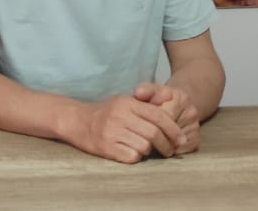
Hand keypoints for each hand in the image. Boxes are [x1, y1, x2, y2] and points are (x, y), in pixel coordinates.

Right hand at [62, 91, 183, 162]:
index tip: (181, 139)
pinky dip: (136, 156)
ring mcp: (112, 132)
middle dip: (167, 144)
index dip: (173, 129)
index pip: (158, 115)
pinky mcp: (106, 147)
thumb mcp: (125, 101)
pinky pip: (132, 156)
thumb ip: (146, 104)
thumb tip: (170, 104)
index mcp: (127, 103)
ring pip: (145, 146)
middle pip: (154, 133)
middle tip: (171, 150)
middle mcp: (120, 116)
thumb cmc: (106, 112)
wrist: (77, 121)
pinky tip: (132, 152)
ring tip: (148, 150)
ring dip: (150, 150)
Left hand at [136, 83, 199, 154]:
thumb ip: (144, 90)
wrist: (177, 104)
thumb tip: (139, 93)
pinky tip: (164, 145)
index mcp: (180, 97)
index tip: (141, 123)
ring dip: (164, 143)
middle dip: (156, 134)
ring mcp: (195, 125)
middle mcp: (191, 111)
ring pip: (177, 141)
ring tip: (152, 140)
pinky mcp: (197, 138)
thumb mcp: (151, 90)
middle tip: (143, 136)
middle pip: (171, 130)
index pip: (165, 115)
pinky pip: (185, 149)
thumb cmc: (159, 98)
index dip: (151, 121)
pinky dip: (173, 149)